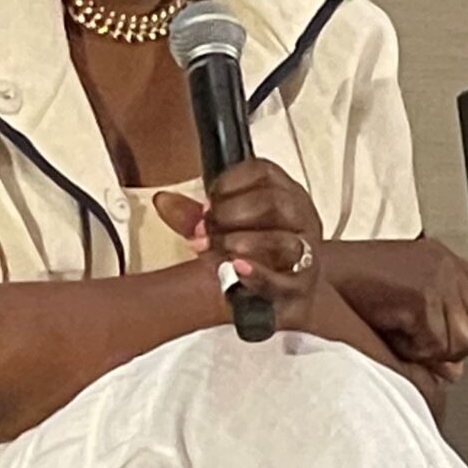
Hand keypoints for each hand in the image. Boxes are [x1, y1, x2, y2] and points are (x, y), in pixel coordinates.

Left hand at [158, 160, 324, 328]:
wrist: (287, 295)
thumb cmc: (258, 255)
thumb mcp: (225, 229)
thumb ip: (195, 216)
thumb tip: (162, 200)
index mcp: (285, 193)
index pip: (264, 172)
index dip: (231, 181)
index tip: (209, 198)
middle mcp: (300, 219)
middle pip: (275, 202)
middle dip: (233, 212)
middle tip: (207, 227)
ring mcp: (305, 253)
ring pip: (283, 239)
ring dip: (243, 242)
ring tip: (218, 247)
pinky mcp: (301, 287)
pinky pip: (284, 280)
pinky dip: (257, 274)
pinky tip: (236, 267)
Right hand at [324, 238, 467, 379]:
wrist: (307, 275)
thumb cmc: (341, 291)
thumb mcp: (395, 310)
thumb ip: (431, 332)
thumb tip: (455, 372)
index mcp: (442, 260)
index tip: (443, 342)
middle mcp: (447, 264)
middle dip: (452, 346)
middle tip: (415, 343)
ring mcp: (438, 277)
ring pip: (461, 341)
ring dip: (430, 350)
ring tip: (397, 335)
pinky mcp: (423, 294)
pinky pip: (435, 345)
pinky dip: (412, 350)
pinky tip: (388, 331)